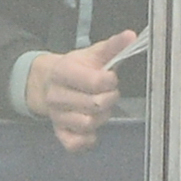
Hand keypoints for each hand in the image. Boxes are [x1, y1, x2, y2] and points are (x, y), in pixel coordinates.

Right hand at [24, 30, 132, 153]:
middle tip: (109, 94)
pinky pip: (74, 144)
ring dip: (102, 118)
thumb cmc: (76, 68)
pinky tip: (92, 129)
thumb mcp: (93, 54)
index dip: (110, 82)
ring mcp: (56, 117)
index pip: (95, 82)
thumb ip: (112, 46)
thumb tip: (131, 36)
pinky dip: (87, 140)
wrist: (49, 83)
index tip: (111, 78)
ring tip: (101, 108)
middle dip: (109, 99)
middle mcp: (56, 96)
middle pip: (93, 105)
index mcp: (63, 72)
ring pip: (87, 124)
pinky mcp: (59, 133)